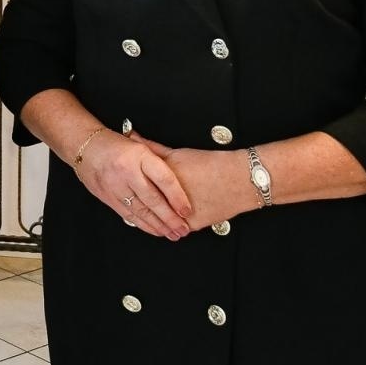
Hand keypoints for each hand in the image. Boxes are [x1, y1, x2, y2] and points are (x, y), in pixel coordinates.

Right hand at [76, 128, 191, 239]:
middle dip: (170, 218)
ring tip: (173, 234)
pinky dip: (143, 225)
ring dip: (158, 225)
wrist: (84, 146)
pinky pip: (128, 214)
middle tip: (183, 229)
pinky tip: (155, 230)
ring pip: (140, 210)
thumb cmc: (116, 145)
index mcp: (139, 155)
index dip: (177, 197)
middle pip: (152, 199)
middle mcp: (126, 171)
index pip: (163, 179)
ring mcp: (114, 185)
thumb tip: (182, 182)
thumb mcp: (141, 145)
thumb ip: (160, 160)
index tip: (187, 211)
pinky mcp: (107, 196)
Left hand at [130, 134, 257, 231]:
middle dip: (138, 201)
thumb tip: (132, 136)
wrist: (242, 180)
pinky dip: (171, 225)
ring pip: (158, 219)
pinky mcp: (190, 225)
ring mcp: (178, 214)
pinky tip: (169, 220)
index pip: (137, 183)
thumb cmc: (212, 164)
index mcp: (161, 178)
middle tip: (133, 198)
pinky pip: (175, 228)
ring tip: (152, 211)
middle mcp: (167, 197)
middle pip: (145, 202)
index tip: (123, 181)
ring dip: (155, 217)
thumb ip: (153, 148)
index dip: (130, 182)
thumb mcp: (178, 153)